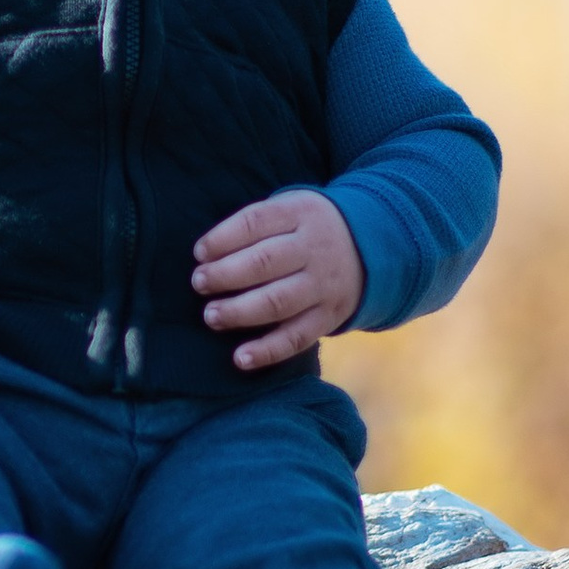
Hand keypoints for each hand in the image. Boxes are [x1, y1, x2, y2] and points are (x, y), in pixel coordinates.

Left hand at [190, 188, 362, 368]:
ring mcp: (323, 285)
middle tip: (199, 283)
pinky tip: (240, 359)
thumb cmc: (305, 230)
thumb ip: (254, 226)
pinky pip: (297, 337)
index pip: (257, 221)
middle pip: (265, 262)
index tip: (199, 253)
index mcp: (300, 213)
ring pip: (278, 302)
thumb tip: (205, 257)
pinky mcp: (329, 317)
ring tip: (211, 316)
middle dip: (226, 275)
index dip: (223, 238)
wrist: (369, 249)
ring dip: (240, 312)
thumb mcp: (290, 210)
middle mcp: (314, 249)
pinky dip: (268, 351)